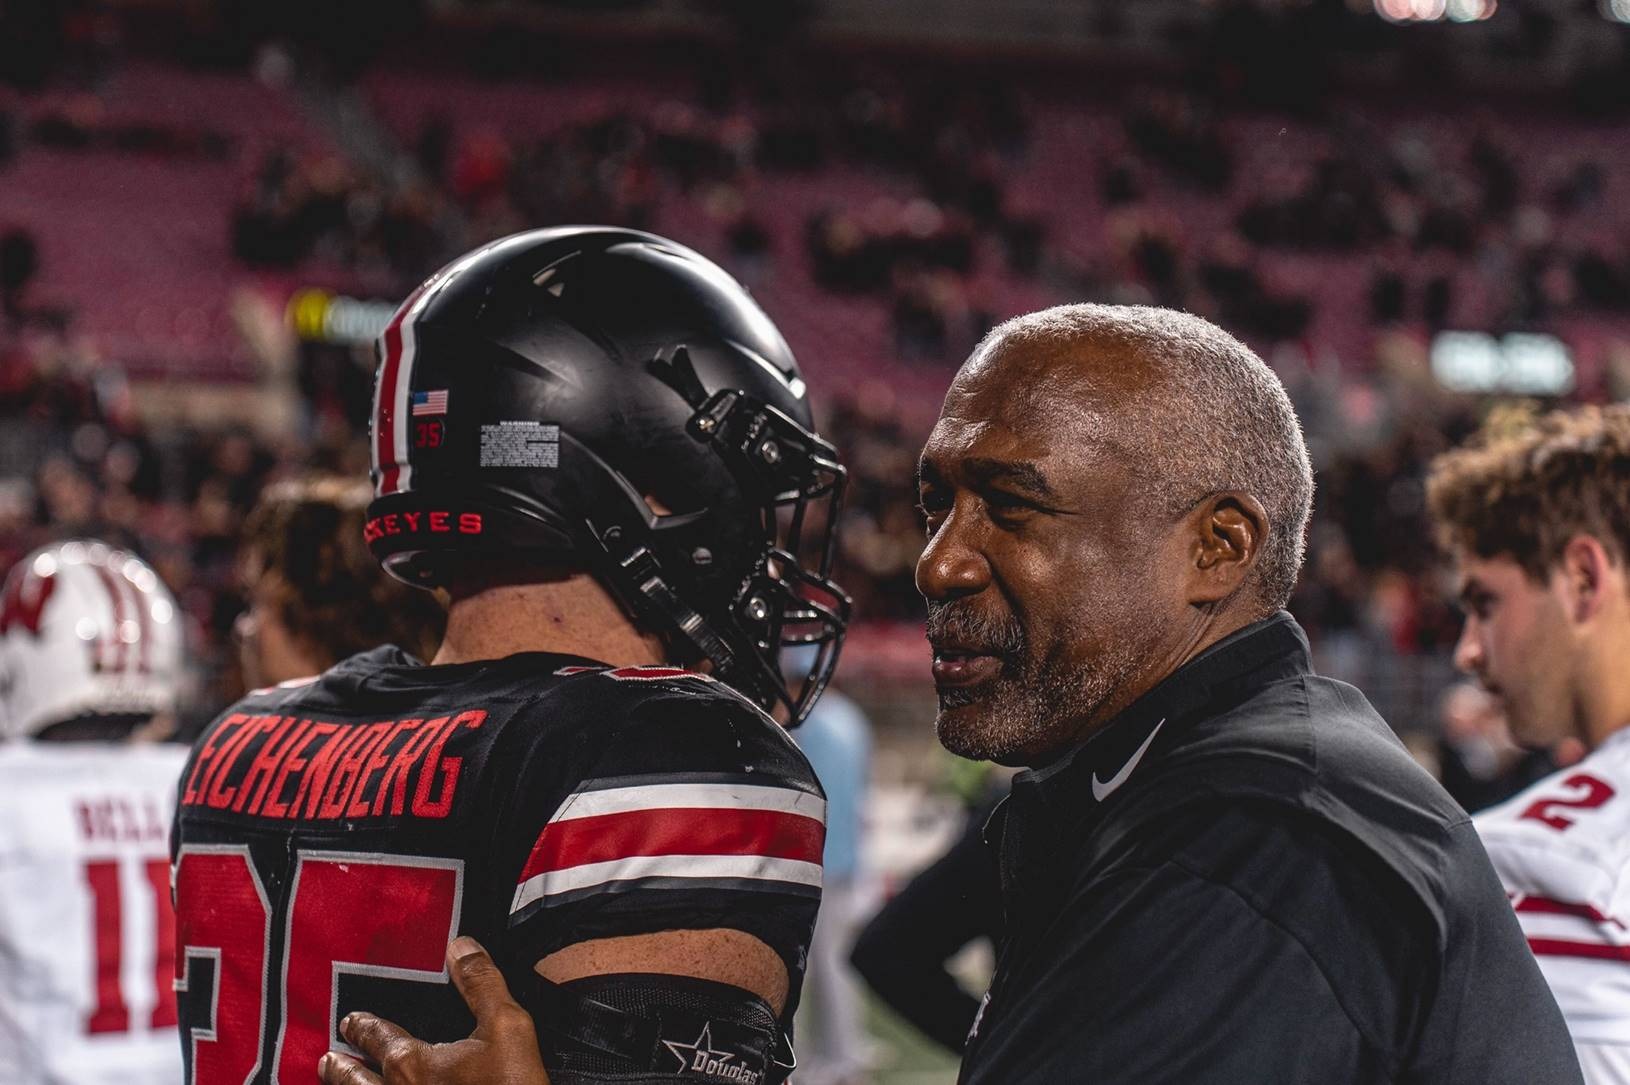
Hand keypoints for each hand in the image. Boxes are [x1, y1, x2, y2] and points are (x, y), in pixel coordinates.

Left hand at [318, 937, 550, 1084]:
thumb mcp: (507, 1027)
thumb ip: (481, 984)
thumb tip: (460, 946)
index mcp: (413, 1063)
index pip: (378, 1038)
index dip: (362, 1027)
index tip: (349, 1021)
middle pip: (357, 1081)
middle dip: (341, 1068)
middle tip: (327, 1060)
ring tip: (334, 1081)